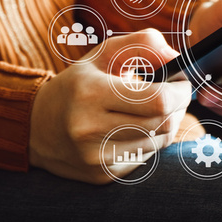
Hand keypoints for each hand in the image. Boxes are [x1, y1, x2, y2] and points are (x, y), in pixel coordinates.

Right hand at [29, 29, 190, 183]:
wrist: (37, 125)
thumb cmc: (79, 83)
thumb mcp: (104, 54)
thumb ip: (143, 44)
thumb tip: (176, 58)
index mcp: (90, 93)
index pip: (158, 99)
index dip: (180, 90)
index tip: (184, 81)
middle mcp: (90, 129)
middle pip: (163, 122)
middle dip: (179, 105)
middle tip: (176, 93)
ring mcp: (95, 157)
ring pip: (159, 141)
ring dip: (167, 122)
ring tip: (155, 108)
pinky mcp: (101, 176)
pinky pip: (146, 157)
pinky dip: (150, 140)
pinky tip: (137, 127)